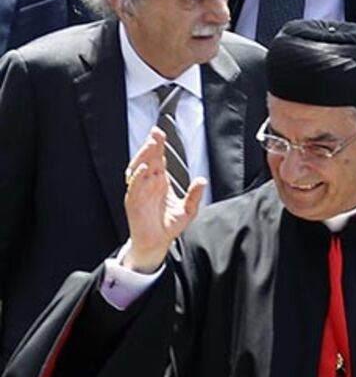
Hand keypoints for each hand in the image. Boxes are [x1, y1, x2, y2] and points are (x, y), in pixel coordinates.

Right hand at [121, 128, 205, 272]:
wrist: (157, 243)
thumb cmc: (169, 225)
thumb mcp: (188, 210)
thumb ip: (195, 195)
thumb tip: (202, 180)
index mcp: (160, 182)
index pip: (158, 159)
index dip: (158, 146)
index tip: (161, 133)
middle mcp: (149, 184)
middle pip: (147, 160)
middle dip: (151, 146)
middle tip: (156, 133)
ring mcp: (140, 192)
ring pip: (138, 169)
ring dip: (143, 156)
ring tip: (151, 145)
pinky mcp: (133, 202)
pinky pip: (134, 187)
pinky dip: (138, 177)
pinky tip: (144, 168)